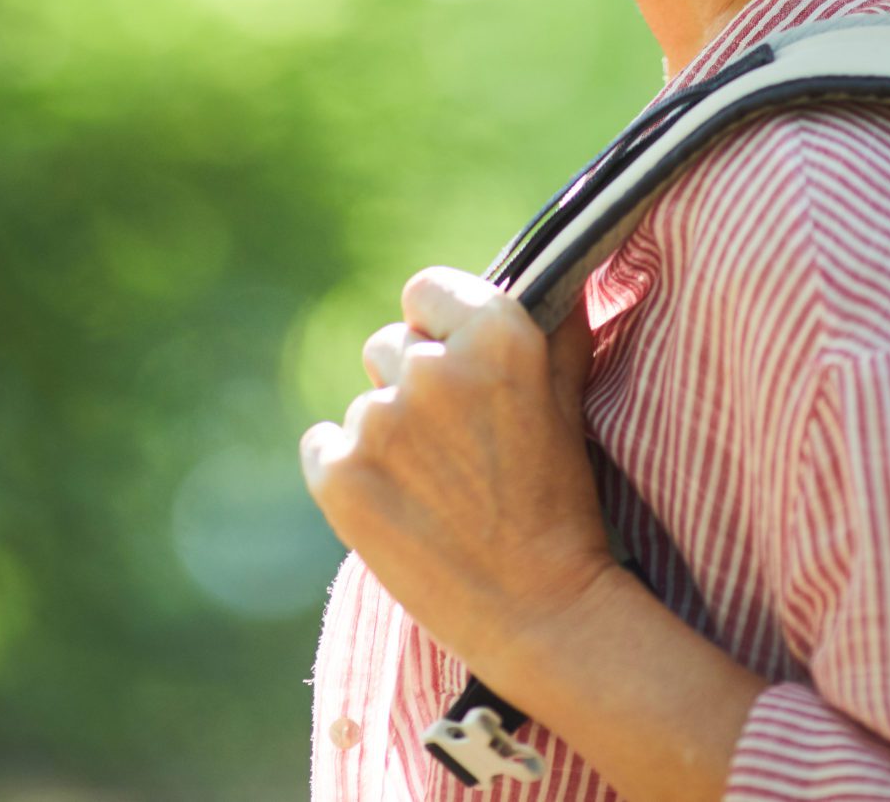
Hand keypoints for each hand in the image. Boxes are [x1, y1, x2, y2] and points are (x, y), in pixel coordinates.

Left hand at [299, 266, 611, 679]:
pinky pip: (321, 445)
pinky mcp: (337, 475)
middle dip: (414, 384)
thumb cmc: (560, 504)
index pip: (426, 290)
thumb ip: (557, 331)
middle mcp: (430, 369)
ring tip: (436, 491)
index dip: (439, 327)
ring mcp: (378, 422)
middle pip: (389, 345)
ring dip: (387, 436)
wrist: (540, 611)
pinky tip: (394, 507)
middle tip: (457, 448)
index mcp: (495, 335)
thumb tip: (563, 278)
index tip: (456, 365)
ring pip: (363, 403)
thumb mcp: (569, 403)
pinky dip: (345, 471)